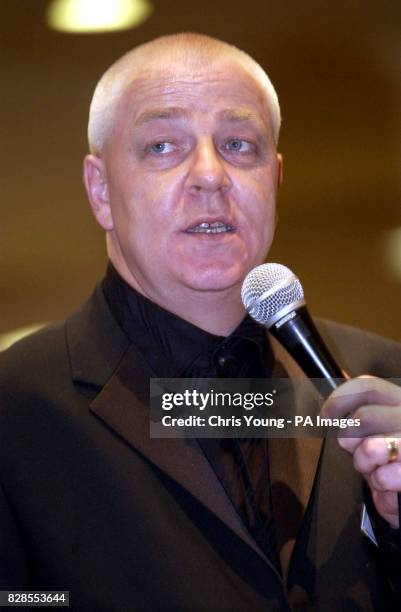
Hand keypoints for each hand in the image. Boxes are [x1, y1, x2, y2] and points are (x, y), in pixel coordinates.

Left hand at [321, 376, 400, 527]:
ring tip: (374, 469)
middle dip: (349, 440)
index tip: (326, 416)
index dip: (339, 399)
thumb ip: (358, 420)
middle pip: (364, 418)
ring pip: (371, 448)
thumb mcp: (377, 432)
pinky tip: (386, 483)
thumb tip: (329, 413)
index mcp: (400, 402)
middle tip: (357, 452)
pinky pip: (382, 477)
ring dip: (364, 464)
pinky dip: (378, 483)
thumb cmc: (392, 460)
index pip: (368, 387)